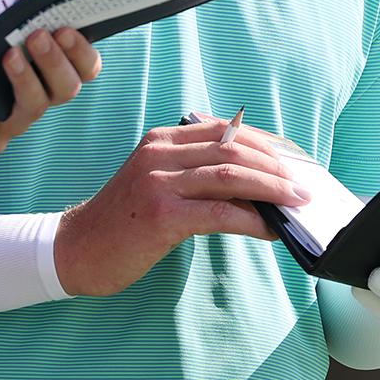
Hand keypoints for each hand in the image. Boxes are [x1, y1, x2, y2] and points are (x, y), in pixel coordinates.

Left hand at [0, 21, 100, 154]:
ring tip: (7, 55)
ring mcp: (13, 122)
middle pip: (65, 89)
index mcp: (46, 68)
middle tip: (38, 35)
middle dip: (55, 62)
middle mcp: (37, 98)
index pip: (84, 67)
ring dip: (24, 80)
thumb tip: (23, 7)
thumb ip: (5, 14)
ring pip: (33, 108)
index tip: (65, 27)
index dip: (81, 51)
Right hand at [53, 116, 312, 296]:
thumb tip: (255, 187)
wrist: (77, 248)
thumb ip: (196, 175)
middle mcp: (159, 153)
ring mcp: (158, 182)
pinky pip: (219, 212)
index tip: (291, 160)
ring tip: (296, 202)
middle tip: (301, 185)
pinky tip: (268, 229)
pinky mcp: (161, 215)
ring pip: (230, 174)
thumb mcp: (157, 182)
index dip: (264, 144)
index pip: (225, 130)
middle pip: (233, 148)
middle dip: (275, 166)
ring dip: (271, 188)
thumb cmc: (122, 221)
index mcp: (160, 140)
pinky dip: (251, 219)